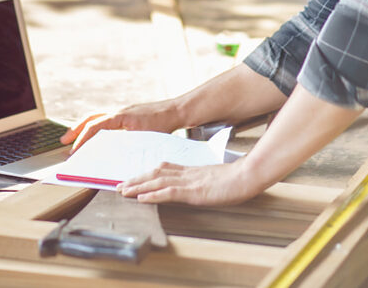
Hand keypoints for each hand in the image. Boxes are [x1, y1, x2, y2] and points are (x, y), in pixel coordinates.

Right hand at [59, 99, 178, 151]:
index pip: (94, 127)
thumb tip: (114, 159)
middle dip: (75, 131)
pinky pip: (106, 121)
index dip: (82, 139)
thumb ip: (128, 147)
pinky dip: (97, 128)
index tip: (74, 150)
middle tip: (64, 141)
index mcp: (119, 117)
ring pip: (97, 118)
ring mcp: (122, 113)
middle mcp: (118, 113)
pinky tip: (98, 138)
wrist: (176, 111)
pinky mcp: (127, 116)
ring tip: (75, 139)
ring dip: (84, 128)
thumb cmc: (164, 123)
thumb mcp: (145, 138)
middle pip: (90, 119)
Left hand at [116, 161, 265, 205]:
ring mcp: (189, 182)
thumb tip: (194, 186)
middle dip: (136, 180)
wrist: (248, 176)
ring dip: (138, 187)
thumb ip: (201, 181)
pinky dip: (154, 195)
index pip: (163, 170)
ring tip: (123, 191)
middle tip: (119, 185)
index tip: (132, 178)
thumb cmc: (236, 179)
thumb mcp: (214, 179)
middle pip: (155, 174)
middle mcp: (186, 174)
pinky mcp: (194, 191)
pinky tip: (142, 198)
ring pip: (158, 182)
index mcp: (191, 172)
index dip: (146, 174)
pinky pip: (170, 192)